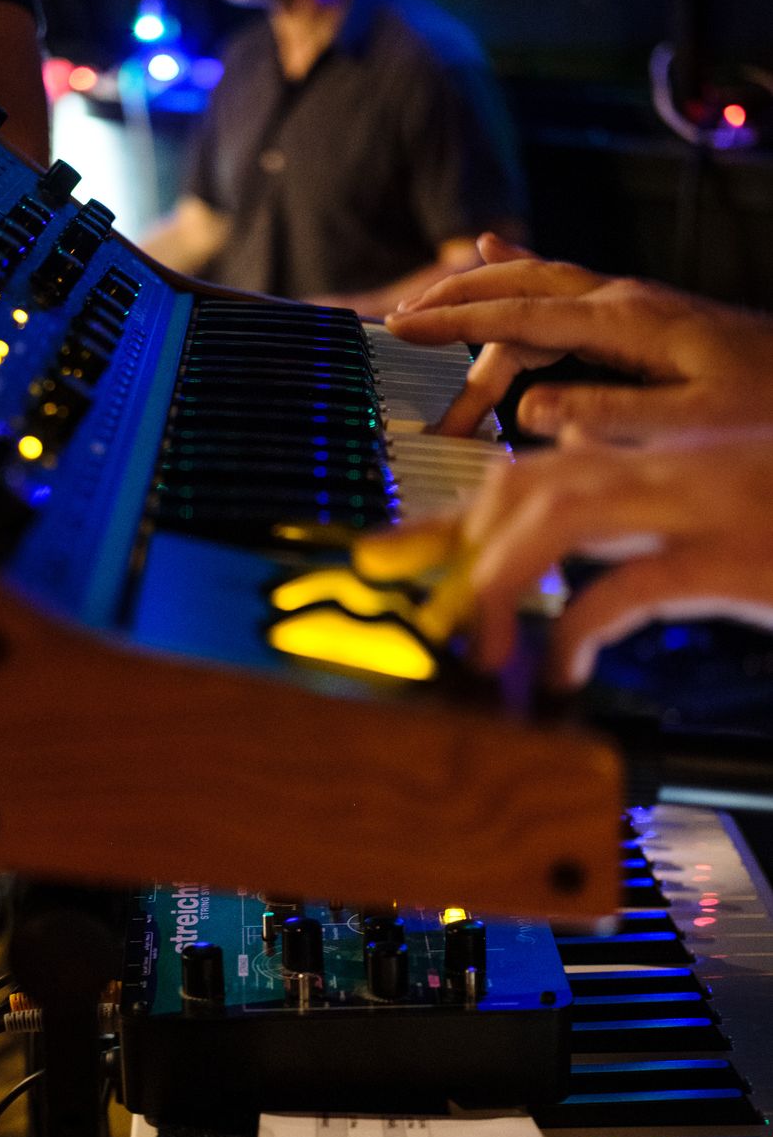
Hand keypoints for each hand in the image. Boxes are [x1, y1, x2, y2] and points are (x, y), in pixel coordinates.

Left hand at [354, 434, 772, 686]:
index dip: (458, 518)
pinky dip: (575, 632)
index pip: (536, 472)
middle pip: (531, 482)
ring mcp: (707, 506)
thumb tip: (564, 553)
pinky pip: (628, 588)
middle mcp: (676, 469)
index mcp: (667, 461)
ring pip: (562, 514)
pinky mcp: (738, 557)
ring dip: (497, 580)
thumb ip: (642, 527)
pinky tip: (561, 676)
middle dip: (455, 544)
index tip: (399, 560)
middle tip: (416, 609)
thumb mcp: (718, 518)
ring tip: (475, 648)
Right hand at [386, 236, 772, 443]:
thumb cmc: (766, 409)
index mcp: (628, 323)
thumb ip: (609, 414)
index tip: (399, 329)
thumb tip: (528, 411)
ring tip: (425, 315)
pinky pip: (562, 283)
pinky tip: (494, 246)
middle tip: (398, 329)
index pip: (520, 319)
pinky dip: (520, 269)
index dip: (454, 324)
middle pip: (517, 287)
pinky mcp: (641, 313)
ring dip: (478, 298)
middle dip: (454, 305)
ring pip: (534, 284)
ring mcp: (632, 301)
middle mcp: (623, 299)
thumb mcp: (693, 423)